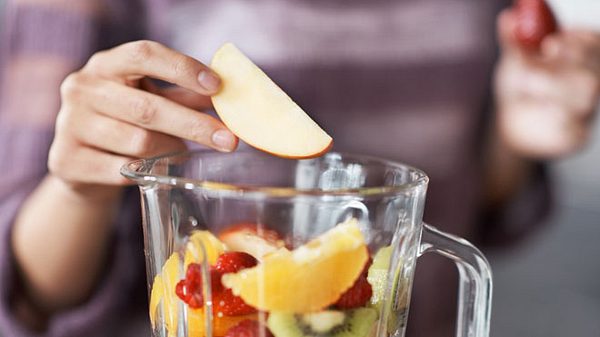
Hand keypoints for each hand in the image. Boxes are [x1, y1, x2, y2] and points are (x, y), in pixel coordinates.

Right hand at [50, 40, 237, 191]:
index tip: (217, 87)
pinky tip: (157, 171)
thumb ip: (185, 96)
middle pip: (146, 107)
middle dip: (193, 125)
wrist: (81, 164)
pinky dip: (147, 173)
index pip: (144, 54)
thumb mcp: (151, 100)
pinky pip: (122, 171)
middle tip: (229, 140)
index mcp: (105, 65)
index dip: (182, 68)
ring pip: (138, 142)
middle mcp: (82, 89)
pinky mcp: (67, 161)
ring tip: (181, 153)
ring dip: (169, 150)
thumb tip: (231, 96)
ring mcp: (71, 125)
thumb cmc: (125, 123)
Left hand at [494, 9, 599, 158]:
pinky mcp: (576, 134)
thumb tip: (508, 18)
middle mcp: (591, 81)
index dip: (578, 41)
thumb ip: (512, 40)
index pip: (594, 43)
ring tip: (526, 85)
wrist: (513, 125)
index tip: (549, 43)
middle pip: (594, 71)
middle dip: (560, 67)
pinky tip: (539, 108)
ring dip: (552, 88)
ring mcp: (587, 109)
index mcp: (582, 56)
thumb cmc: (521, 88)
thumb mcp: (513, 61)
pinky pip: (573, 124)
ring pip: (586, 96)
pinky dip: (552, 114)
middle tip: (530, 68)